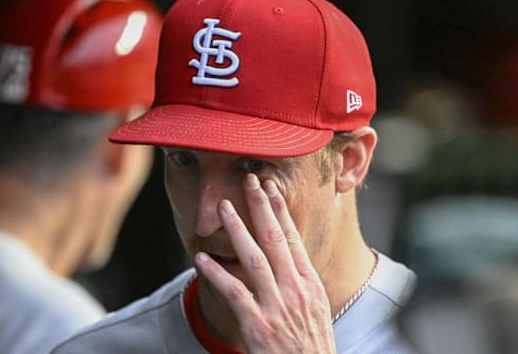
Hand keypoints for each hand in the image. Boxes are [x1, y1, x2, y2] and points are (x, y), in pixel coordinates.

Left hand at [194, 173, 335, 352]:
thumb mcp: (316, 310)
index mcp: (310, 285)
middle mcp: (295, 290)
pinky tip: (201, 259)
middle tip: (249, 181)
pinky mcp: (258, 325)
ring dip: (237, 229)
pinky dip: (216, 273)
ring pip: (254, 258)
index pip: (293, 239)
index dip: (280, 211)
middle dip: (261, 207)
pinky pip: (233, 292)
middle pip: (275, 239)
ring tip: (223, 208)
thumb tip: (287, 257)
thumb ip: (300, 283)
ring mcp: (277, 307)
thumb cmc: (312, 348)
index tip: (271, 188)